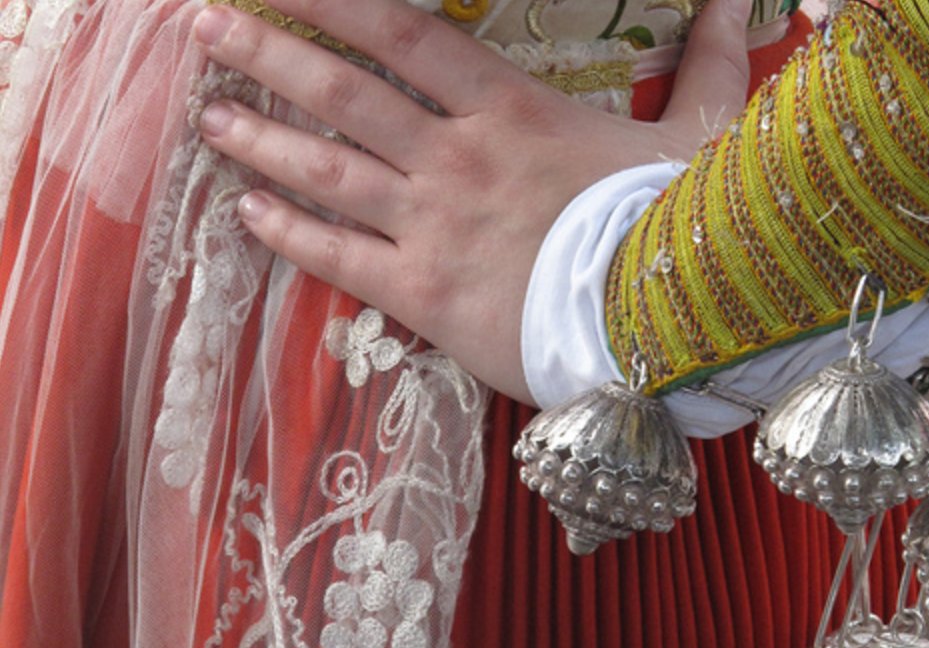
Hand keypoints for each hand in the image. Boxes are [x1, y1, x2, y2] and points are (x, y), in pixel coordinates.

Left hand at [192, 0, 753, 403]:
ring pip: (327, 171)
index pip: (405, 35)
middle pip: (344, 93)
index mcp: (513, 109)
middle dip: (266, 53)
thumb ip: (714, 59)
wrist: (669, 325)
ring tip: (209, 115)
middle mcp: (458, 158)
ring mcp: (435, 227)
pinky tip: (246, 213)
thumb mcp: (704, 130)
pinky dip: (289, 234)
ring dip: (261, 138)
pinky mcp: (425, 294)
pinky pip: (340, 258)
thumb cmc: (683, 223)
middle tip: (203, 26)